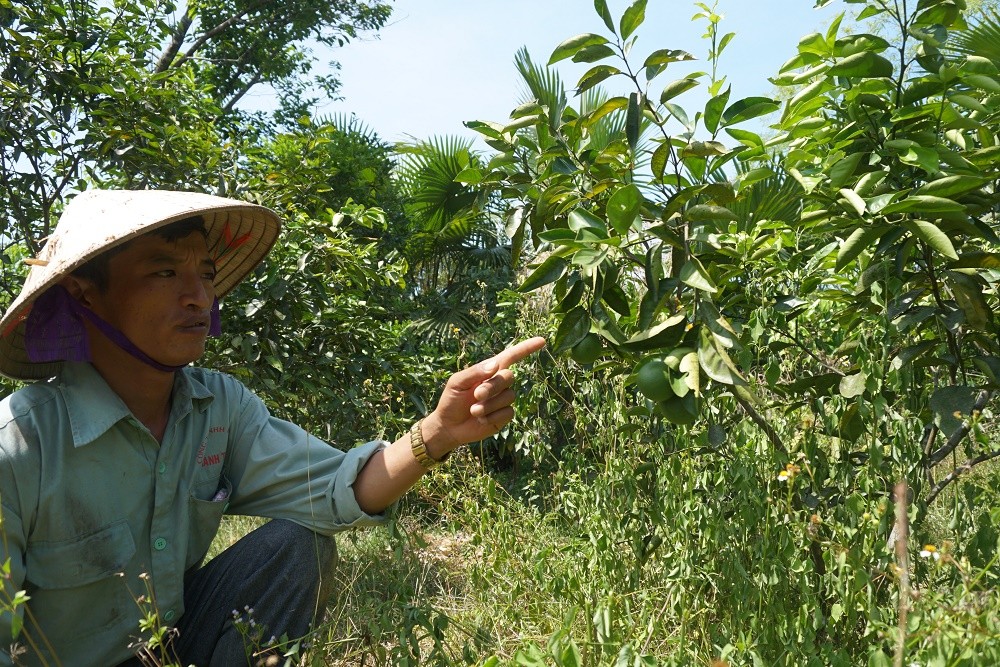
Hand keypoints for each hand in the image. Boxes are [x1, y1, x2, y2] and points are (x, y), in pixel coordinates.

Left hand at [421, 337, 546, 457]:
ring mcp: (503, 399)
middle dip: (493, 387)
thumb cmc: (451, 400)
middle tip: (476, 395)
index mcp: (488, 370)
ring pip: (509, 397)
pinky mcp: (504, 415)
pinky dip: (492, 417)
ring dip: (489, 405)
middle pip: (509, 377)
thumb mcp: (457, 382)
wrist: (449, 426)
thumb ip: (475, 372)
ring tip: (474, 411)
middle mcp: (499, 383)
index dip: (526, 348)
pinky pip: (508, 413)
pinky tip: (481, 420)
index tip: (542, 341)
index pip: (511, 356)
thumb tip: (496, 365)